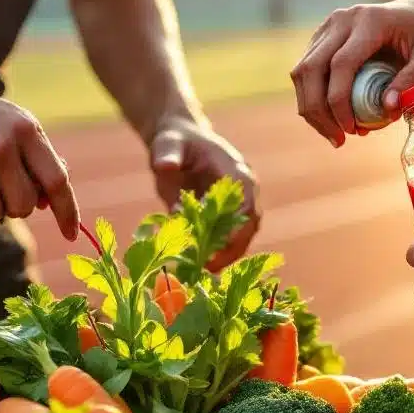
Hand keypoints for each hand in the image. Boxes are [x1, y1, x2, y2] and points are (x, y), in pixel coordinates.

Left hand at [148, 117, 259, 269]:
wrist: (178, 144)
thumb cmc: (175, 141)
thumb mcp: (168, 143)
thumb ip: (167, 154)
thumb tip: (164, 166)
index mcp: (237, 171)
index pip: (246, 202)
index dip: (236, 226)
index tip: (220, 247)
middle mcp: (245, 190)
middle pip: (249, 224)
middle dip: (231, 248)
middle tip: (207, 266)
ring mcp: (239, 205)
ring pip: (242, 237)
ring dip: (225, 255)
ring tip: (200, 270)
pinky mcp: (227, 218)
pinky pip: (228, 241)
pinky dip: (216, 254)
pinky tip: (196, 266)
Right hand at [290, 0, 413, 146]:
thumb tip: (387, 108)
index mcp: (368, 20)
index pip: (340, 64)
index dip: (339, 101)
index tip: (352, 129)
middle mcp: (341, 20)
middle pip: (311, 69)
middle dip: (318, 110)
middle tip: (338, 140)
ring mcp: (328, 27)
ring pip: (301, 72)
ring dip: (311, 109)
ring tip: (334, 135)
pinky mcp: (322, 38)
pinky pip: (306, 72)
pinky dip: (313, 99)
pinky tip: (331, 120)